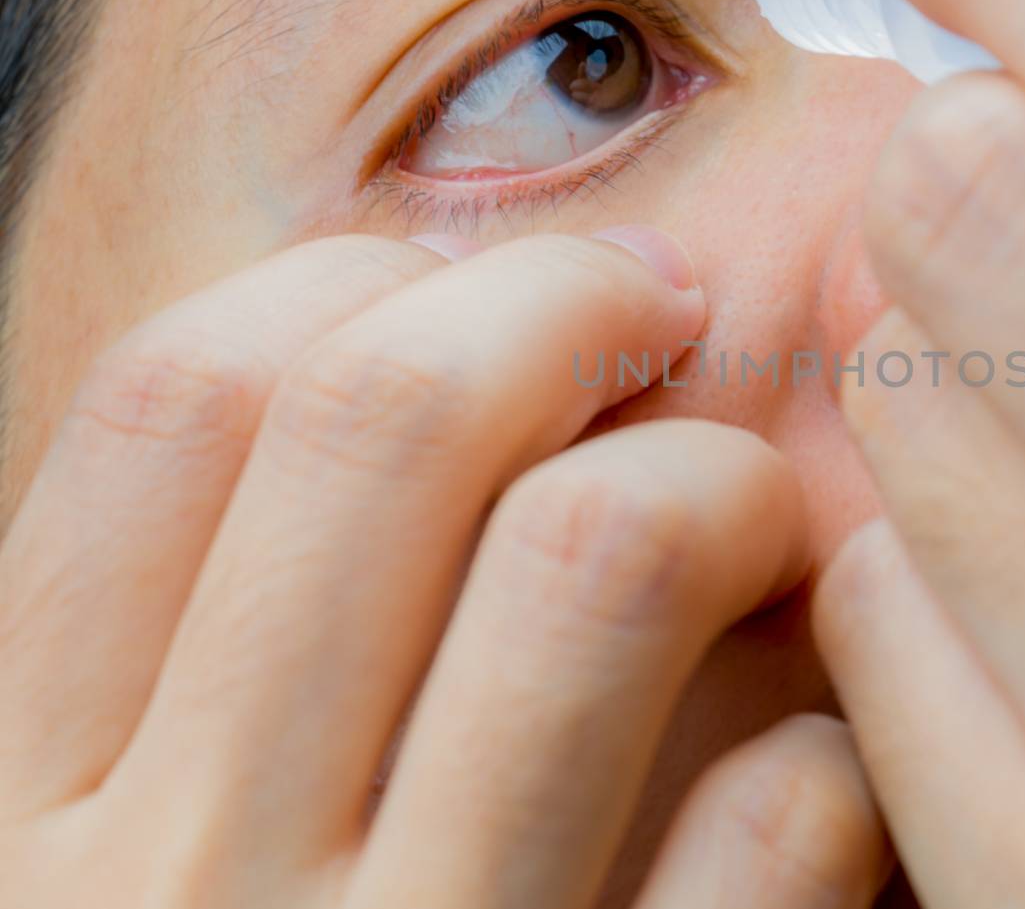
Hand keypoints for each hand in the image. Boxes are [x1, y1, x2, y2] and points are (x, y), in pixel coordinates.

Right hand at [0, 230, 888, 908]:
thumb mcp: (116, 886)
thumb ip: (191, 690)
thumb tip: (372, 399)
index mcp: (22, 817)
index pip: (173, 411)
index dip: (347, 297)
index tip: (466, 299)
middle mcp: (174, 894)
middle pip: (391, 420)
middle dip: (563, 304)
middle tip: (668, 313)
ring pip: (597, 559)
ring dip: (723, 483)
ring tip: (758, 507)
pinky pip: (767, 823)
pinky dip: (823, 750)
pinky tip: (819, 769)